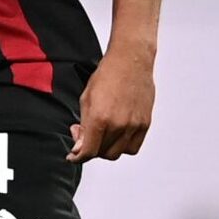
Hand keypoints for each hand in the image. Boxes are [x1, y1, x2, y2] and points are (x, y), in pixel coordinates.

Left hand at [70, 48, 153, 162]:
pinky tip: (116, 135)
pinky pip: (133, 147)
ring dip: (106, 149)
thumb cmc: (108, 75)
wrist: (130, 61)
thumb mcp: (86, 100)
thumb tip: (80, 148)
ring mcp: (134, 125)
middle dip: (91, 149)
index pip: (88, 151)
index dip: (78, 157)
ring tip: (102, 134)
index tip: (73, 156)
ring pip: (118, 153)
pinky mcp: (145, 124)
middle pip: (102, 154)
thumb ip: (83, 126)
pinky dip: (123, 146)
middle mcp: (118, 125)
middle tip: (86, 136)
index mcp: (100, 118)